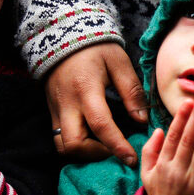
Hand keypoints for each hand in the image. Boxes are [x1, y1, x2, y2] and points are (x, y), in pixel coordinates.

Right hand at [45, 43, 147, 164]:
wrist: (63, 35)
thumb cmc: (96, 48)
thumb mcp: (119, 62)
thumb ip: (132, 91)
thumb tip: (142, 120)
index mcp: (86, 89)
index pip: (100, 125)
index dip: (117, 145)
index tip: (131, 159)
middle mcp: (67, 104)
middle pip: (73, 144)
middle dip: (95, 155)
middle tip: (115, 151)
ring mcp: (55, 109)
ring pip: (62, 145)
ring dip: (83, 152)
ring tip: (103, 147)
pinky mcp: (51, 111)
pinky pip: (58, 137)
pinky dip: (75, 144)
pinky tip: (92, 140)